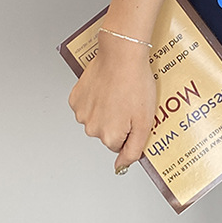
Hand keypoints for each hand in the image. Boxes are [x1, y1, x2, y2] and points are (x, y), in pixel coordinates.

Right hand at [68, 31, 156, 173]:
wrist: (121, 56)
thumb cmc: (136, 84)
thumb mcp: (146, 121)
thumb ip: (133, 149)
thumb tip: (121, 167)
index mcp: (109, 137)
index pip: (121, 145)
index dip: (131, 129)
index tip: (135, 113)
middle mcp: (91, 129)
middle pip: (107, 133)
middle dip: (118, 120)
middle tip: (129, 100)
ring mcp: (81, 113)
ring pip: (96, 119)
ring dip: (106, 109)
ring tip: (118, 91)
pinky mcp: (75, 98)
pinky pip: (86, 105)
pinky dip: (95, 99)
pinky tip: (106, 87)